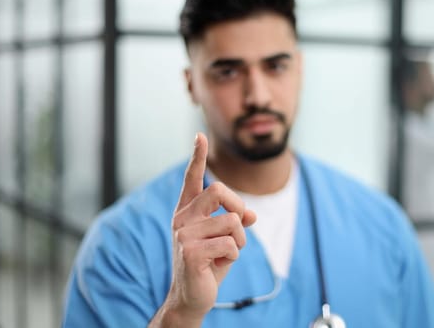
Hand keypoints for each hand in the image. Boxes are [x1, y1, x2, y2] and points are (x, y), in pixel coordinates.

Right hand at [149, 133, 256, 327]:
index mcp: (187, 212)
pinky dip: (234, 255)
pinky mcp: (190, 252)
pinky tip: (219, 265)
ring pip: (232, 221)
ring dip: (240, 240)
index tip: (199, 136)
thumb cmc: (209, 265)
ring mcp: (183, 235)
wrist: (192, 297)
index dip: (197, 157)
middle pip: (219, 191)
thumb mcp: (226, 240)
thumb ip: (235, 223)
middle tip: (240, 228)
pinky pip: (230, 243)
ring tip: (227, 253)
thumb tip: (252, 215)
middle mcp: (182, 219)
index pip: (192, 179)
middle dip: (239, 207)